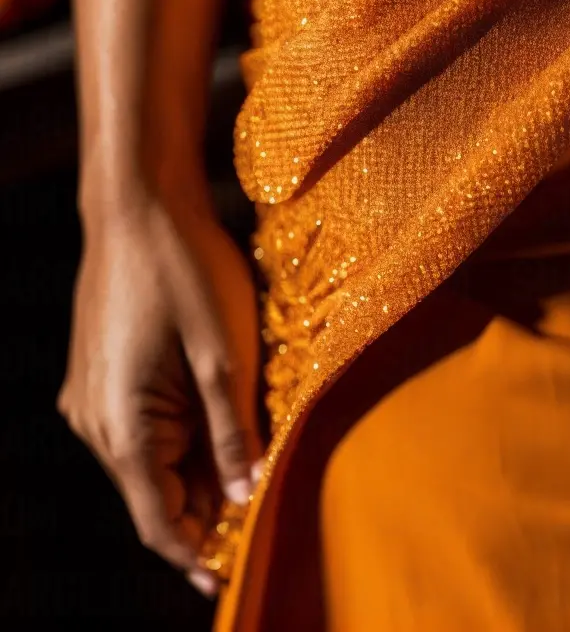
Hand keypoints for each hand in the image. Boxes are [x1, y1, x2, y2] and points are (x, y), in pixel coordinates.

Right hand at [58, 179, 262, 597]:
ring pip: (150, 457)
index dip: (197, 554)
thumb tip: (246, 495)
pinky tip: (223, 422)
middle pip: (154, 491)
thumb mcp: (225, 356)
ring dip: (198, 467)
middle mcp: (95, 421)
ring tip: (253, 463)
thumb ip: (235, 432)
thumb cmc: (186, 272)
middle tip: (262, 510)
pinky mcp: (103, 372)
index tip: (230, 576)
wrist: (140, 206)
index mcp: (122, 427)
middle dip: (207, 506)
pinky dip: (181, 435)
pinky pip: (144, 423)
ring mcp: (93, 395)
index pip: (158, 521)